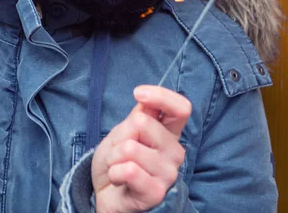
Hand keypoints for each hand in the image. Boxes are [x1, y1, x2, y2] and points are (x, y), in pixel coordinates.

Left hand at [92, 85, 190, 212]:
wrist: (106, 193)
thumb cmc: (117, 160)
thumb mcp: (123, 131)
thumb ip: (138, 115)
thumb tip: (145, 98)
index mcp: (169, 132)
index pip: (181, 108)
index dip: (161, 96)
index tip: (138, 93)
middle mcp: (174, 152)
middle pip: (144, 123)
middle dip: (121, 135)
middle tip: (120, 151)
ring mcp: (168, 174)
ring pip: (130, 148)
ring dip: (114, 157)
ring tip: (119, 166)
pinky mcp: (156, 192)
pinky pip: (129, 170)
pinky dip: (115, 172)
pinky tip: (119, 179)